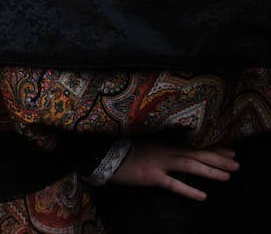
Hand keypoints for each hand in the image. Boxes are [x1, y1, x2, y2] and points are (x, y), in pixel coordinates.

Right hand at [109, 141, 238, 199]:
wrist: (104, 155)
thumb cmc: (126, 152)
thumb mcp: (148, 146)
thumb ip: (164, 148)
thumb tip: (181, 151)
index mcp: (165, 144)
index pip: (194, 145)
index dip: (214, 148)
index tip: (231, 150)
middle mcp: (165, 151)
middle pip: (196, 153)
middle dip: (218, 158)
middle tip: (237, 163)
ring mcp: (159, 163)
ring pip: (190, 164)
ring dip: (210, 170)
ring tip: (227, 176)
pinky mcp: (152, 176)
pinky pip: (174, 183)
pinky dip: (189, 190)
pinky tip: (203, 196)